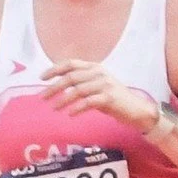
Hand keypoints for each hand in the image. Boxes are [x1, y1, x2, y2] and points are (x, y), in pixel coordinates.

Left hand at [39, 60, 157, 129]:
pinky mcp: (109, 97)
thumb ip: (80, 82)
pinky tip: (70, 114)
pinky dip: (77, 108)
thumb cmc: (112, 99)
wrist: (135, 109)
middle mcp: (99, 72)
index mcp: (94, 67)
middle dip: (54, 87)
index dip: (54, 69)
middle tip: (42, 97)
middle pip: (71, 77)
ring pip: (78, 90)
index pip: (71, 64)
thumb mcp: (96, 86)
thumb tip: (58, 84)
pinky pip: (88, 102)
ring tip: (54, 108)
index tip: (42, 78)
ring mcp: (105, 84)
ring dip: (63, 100)